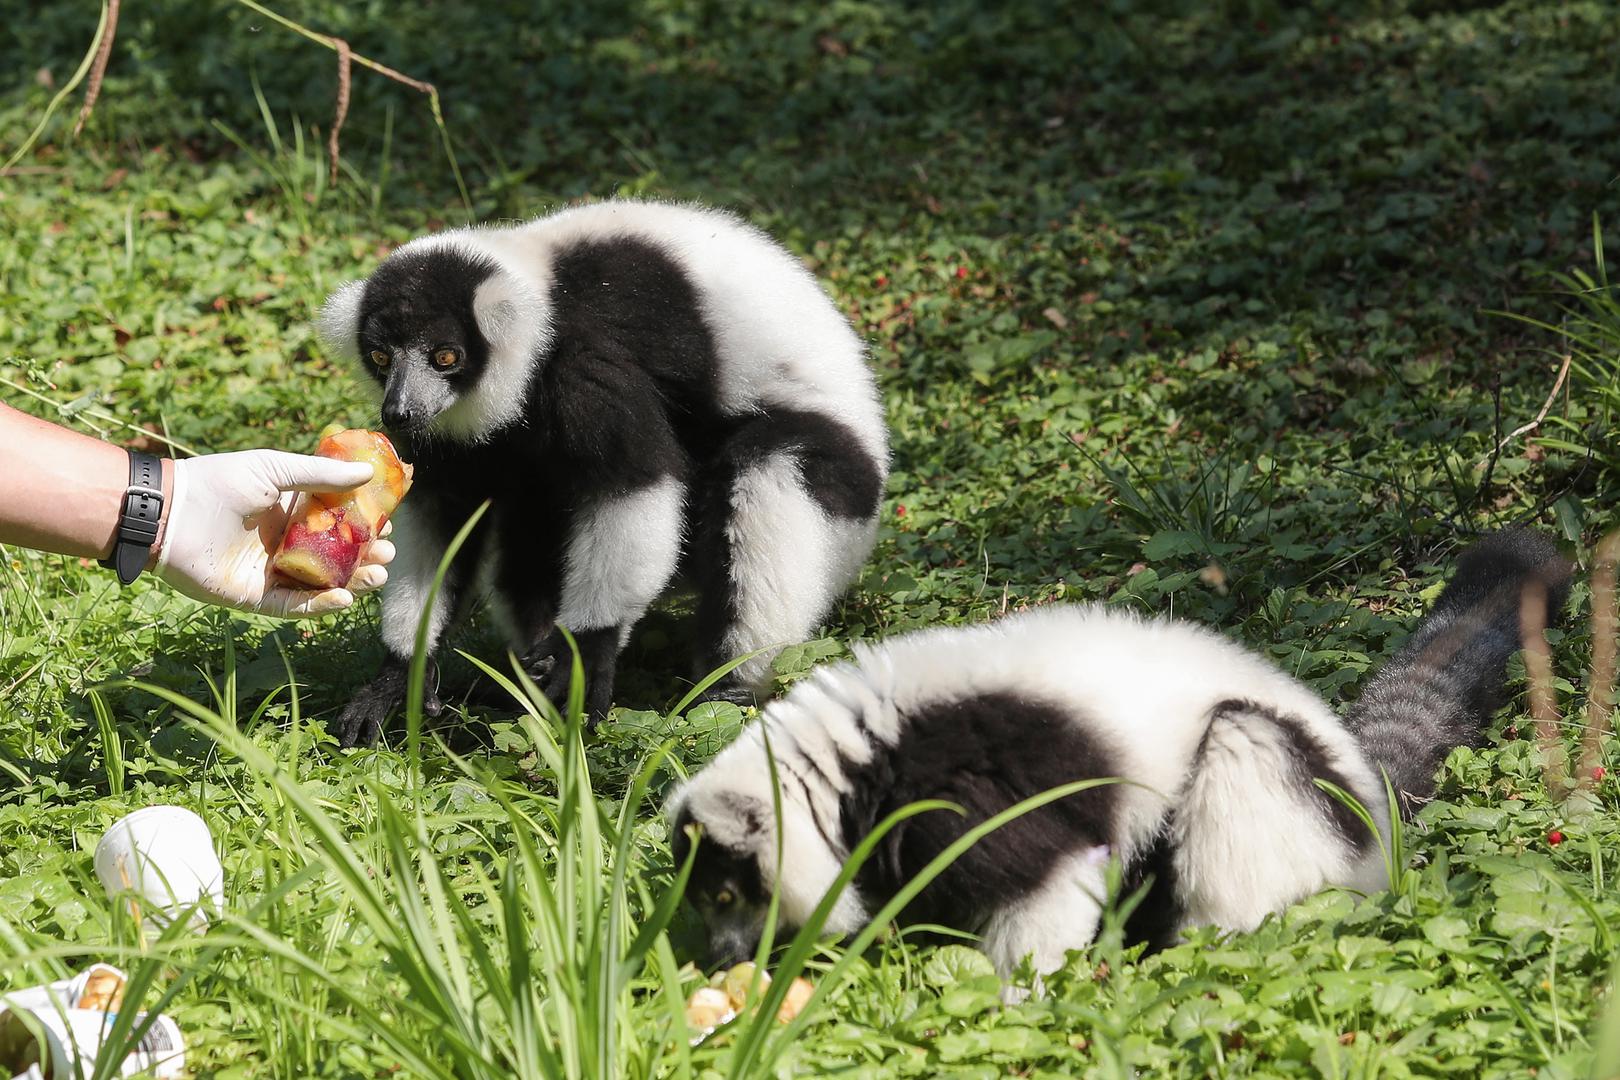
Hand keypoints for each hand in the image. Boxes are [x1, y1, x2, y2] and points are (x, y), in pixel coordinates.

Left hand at [154, 450, 395, 617]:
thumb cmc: (220, 483)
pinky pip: (295, 605)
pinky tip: (345, 597)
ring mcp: (273, 572)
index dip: (366, 526)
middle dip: (367, 557)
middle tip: (387, 554)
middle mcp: (286, 545)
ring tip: (377, 575)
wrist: (171, 513)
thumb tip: (369, 471)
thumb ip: (321, 475)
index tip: (390, 525)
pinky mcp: (257, 597)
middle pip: (337, 557)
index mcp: (292, 513)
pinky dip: (321, 605)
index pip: (339, 524)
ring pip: (323, 584)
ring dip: (354, 583)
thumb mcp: (275, 469)